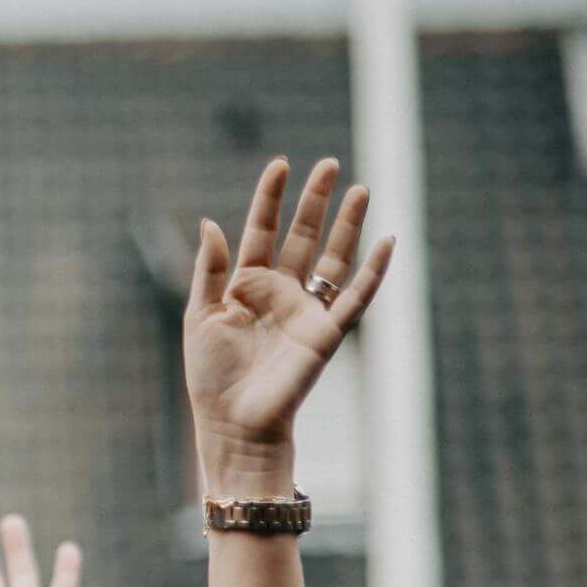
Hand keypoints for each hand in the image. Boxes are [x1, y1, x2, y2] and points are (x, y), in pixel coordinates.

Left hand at [184, 157, 394, 481]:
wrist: (233, 422)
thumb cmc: (210, 376)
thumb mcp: (199, 316)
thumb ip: (209, 270)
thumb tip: (209, 222)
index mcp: (246, 286)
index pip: (261, 231)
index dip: (270, 198)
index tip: (280, 163)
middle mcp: (281, 292)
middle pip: (303, 236)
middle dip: (315, 201)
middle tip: (329, 164)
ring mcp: (307, 310)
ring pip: (334, 257)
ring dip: (347, 224)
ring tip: (359, 188)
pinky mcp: (328, 332)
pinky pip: (357, 296)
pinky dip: (374, 269)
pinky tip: (387, 240)